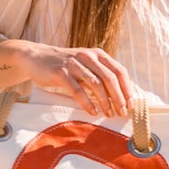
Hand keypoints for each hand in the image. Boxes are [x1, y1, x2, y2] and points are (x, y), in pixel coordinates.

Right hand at [17, 42, 133, 117]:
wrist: (36, 57)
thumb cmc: (65, 66)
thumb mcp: (85, 65)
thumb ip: (100, 75)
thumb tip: (120, 96)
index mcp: (98, 54)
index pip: (119, 71)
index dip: (127, 88)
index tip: (132, 104)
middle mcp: (88, 56)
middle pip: (110, 78)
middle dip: (119, 97)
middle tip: (123, 113)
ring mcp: (74, 64)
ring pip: (95, 84)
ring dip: (105, 102)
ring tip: (108, 114)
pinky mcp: (61, 73)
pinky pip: (77, 90)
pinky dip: (87, 103)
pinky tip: (92, 112)